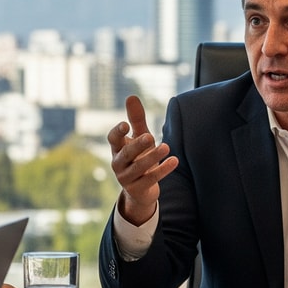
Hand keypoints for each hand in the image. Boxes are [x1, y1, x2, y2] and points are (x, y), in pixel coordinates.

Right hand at [107, 96, 178, 225]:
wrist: (140, 190)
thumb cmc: (139, 157)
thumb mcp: (139, 137)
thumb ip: (136, 119)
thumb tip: (131, 96)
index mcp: (117, 149)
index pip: (112, 139)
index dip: (117, 132)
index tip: (125, 124)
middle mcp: (118, 164)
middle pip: (126, 154)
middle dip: (137, 145)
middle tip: (149, 136)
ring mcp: (126, 178)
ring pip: (138, 168)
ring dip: (152, 157)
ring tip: (166, 147)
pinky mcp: (137, 189)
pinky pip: (150, 179)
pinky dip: (163, 170)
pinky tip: (174, 161)